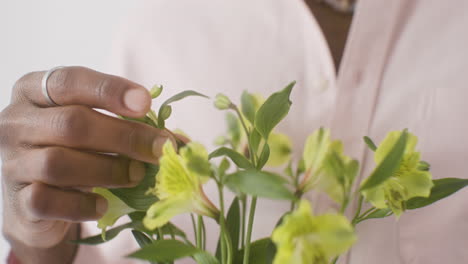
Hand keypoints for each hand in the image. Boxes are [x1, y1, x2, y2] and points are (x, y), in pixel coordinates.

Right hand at [0, 67, 172, 262]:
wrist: (38, 200)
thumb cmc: (75, 152)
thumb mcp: (95, 128)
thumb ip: (125, 123)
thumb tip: (178, 140)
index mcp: (35, 92)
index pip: (69, 81)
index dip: (109, 90)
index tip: (146, 103)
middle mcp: (16, 122)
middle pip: (73, 123)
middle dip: (125, 136)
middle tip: (160, 149)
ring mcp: (12, 161)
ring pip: (59, 163)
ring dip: (108, 170)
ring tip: (136, 175)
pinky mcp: (17, 200)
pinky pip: (49, 200)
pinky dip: (82, 204)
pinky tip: (103, 204)